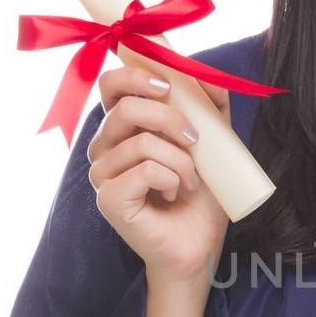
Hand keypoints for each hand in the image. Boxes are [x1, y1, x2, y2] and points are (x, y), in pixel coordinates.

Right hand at [86, 65, 232, 289]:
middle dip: (169, 118)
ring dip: (180, 161)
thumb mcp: (212, 142)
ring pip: (141, 142)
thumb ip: (209, 107)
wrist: (200, 242)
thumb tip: (206, 74)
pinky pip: (144, 170)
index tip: (168, 83)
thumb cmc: (200, 195)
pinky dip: (171, 179)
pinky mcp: (108, 198)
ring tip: (191, 181)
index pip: (110, 85)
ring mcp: (102, 173)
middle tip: (194, 139)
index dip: (134, 74)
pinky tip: (174, 195)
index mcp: (123, 128)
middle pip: (126, 108)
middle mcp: (105, 147)